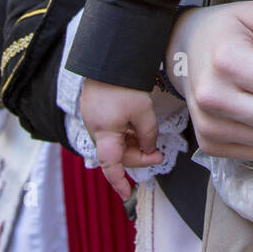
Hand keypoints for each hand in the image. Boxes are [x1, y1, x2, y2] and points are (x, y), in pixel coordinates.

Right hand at [80, 79, 162, 199]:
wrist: (110, 57)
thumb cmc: (125, 84)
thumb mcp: (143, 113)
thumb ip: (148, 135)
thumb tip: (149, 149)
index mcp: (104, 133)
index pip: (110, 166)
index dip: (119, 182)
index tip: (126, 194)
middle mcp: (95, 128)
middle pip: (115, 154)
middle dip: (137, 157)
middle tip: (158, 155)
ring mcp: (94, 118)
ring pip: (114, 142)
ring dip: (132, 145)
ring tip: (150, 140)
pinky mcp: (96, 109)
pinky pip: (111, 130)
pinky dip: (125, 133)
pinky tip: (137, 127)